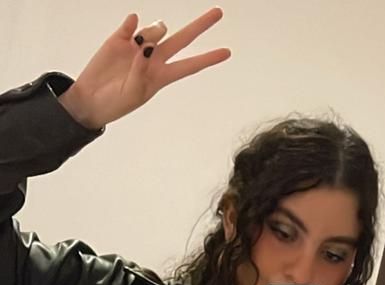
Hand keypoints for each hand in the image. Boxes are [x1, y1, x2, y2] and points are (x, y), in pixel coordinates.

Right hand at [59, 7, 230, 128]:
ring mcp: (137, 47)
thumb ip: (143, 69)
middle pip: (181, 40)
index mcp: (161, 76)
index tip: (227, 52)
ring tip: (139, 46)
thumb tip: (147, 45)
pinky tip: (130, 27)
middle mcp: (153, 59)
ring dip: (153, 33)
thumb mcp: (134, 92)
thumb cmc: (115, 103)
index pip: (189, 65)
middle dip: (199, 26)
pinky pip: (131, 24)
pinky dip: (132, 24)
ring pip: (157, 28)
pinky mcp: (119, 38)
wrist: (89, 99)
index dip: (208, 59)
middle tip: (218, 12)